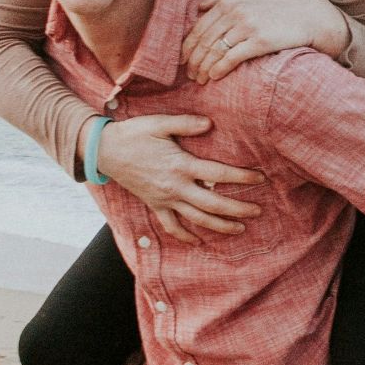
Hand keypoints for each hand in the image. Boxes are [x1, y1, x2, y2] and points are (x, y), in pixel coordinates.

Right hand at [91, 115, 265, 243]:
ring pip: (197, 219)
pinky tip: (199, 241)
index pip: (218, 175)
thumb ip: (186, 123)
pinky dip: (186, 236)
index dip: (241, 177)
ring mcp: (165, 199)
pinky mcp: (155, 205)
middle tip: (258, 211)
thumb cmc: (134, 134)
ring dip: (220, 227)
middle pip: (213, 204)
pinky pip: (172, 226)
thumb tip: (210, 123)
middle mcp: (175, 187)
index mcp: (180, 165)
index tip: (260, 178)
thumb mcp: (159, 123)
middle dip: (238, 210)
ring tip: (240, 229)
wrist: (105, 151)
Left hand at [180, 0, 351, 84]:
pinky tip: (214, 77)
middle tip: (189, 74)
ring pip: (215, 50)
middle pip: (204, 40)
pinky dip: (219, 69)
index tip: (183, 59)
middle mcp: (235, 10)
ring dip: (204, 68)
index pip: (199, 26)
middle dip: (193, 60)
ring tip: (200, 79)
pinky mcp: (259, 41)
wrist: (311, 15)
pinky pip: (232, 58)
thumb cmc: (279, 4)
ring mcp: (247, 25)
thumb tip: (199, 6)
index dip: (188, 45)